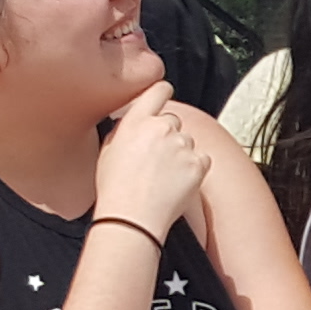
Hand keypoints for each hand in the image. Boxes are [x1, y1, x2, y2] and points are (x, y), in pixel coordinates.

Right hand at [88, 84, 211, 233]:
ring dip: (181, 154)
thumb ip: (124, 130)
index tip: (164, 96)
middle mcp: (161, 127)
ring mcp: (182, 145)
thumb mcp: (108, 151)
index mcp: (136, 121)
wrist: (131, 219)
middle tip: (157, 160)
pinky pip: (202, 159)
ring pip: (188, 142)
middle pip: (174, 120)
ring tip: (164, 178)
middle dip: (168, 135)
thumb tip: (132, 123)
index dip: (163, 92)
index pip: (158, 90)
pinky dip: (194, 169)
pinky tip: (177, 183)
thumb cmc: (115, 190)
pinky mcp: (198, 163)